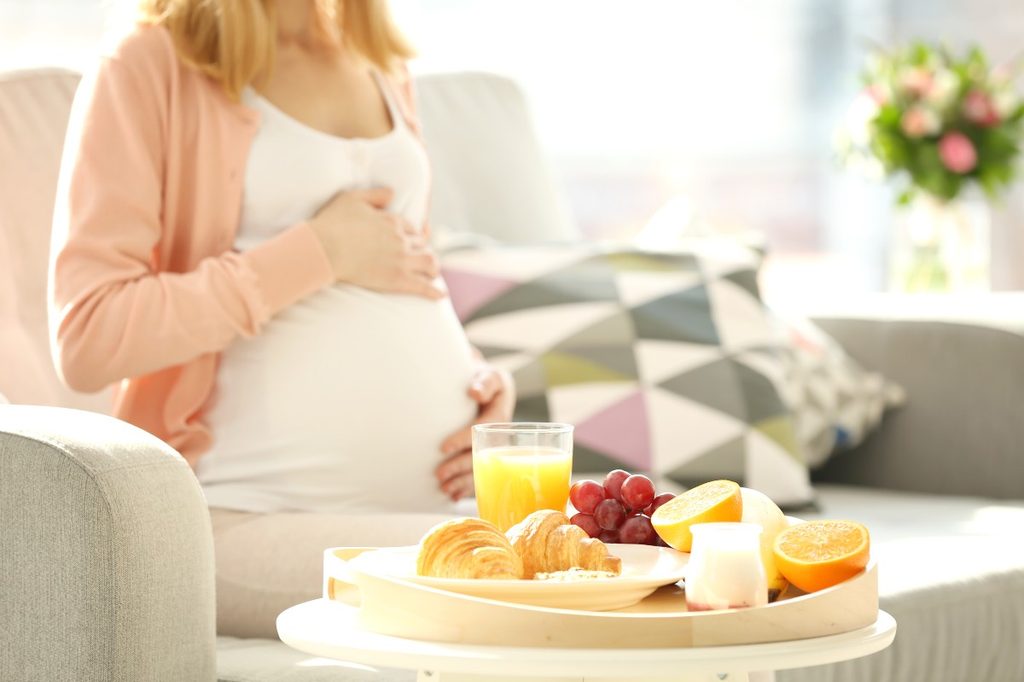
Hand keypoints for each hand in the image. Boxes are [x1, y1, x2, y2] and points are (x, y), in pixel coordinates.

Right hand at [310, 187, 444, 299]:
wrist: (324, 249)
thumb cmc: (332, 224)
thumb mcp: (352, 198)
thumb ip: (375, 195)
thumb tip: (393, 194)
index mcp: (392, 221)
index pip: (411, 229)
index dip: (413, 235)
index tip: (412, 241)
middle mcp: (401, 239)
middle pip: (422, 245)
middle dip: (422, 251)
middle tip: (420, 259)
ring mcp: (401, 260)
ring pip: (429, 262)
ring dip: (433, 268)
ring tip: (432, 274)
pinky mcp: (398, 279)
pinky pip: (423, 286)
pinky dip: (434, 292)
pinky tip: (441, 296)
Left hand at [436, 365, 515, 500]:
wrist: (490, 388)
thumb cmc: (486, 380)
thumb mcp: (490, 375)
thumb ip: (485, 382)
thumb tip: (474, 393)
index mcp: (500, 415)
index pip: (481, 430)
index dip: (462, 440)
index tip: (442, 448)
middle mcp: (499, 436)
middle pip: (481, 455)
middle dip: (461, 467)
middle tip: (439, 475)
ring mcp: (494, 449)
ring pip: (482, 469)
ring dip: (463, 482)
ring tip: (444, 489)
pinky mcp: (488, 457)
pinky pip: (481, 475)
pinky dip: (467, 487)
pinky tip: (454, 497)